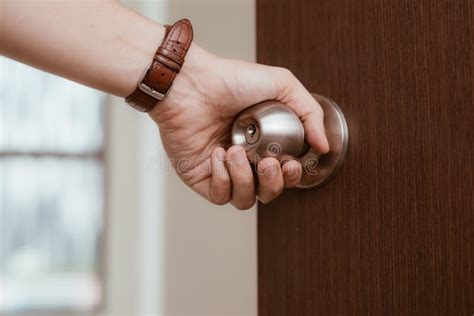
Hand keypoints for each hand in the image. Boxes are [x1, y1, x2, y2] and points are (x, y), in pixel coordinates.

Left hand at [150, 45, 328, 209]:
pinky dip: (223, 178)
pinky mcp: (200, 177)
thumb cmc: (231, 80)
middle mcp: (244, 160)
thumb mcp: (282, 85)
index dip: (291, 177)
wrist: (191, 83)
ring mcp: (222, 171)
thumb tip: (323, 146)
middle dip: (273, 183)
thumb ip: (310, 113)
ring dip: (245, 180)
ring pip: (245, 200)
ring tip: (236, 151)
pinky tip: (218, 154)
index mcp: (263, 144)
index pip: (284, 174)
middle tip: (267, 162)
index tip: (291, 163)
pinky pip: (220, 196)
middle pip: (267, 192)